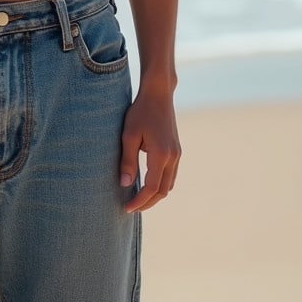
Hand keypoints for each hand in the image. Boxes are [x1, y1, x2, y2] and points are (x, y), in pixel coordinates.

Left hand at [119, 87, 180, 212]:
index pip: (152, 188)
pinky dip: (160, 183)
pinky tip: (147, 183)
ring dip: (155, 194)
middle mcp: (173, 157)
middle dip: (148, 202)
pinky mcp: (176, 150)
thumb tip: (125, 184)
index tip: (127, 208)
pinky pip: (171, 174)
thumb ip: (128, 161)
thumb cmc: (141, 112)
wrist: (158, 94)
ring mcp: (177, 154)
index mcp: (161, 155)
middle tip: (132, 207)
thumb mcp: (129, 135)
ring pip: (169, 184)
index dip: (139, 201)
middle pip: (163, 191)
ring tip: (138, 198)